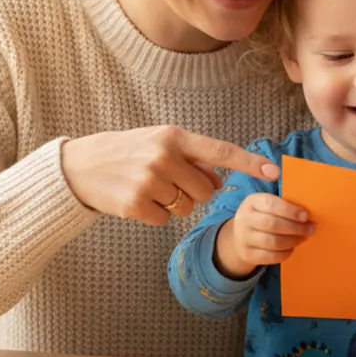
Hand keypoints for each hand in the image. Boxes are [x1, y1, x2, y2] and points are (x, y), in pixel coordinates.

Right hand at [59, 126, 278, 224]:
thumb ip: (192, 157)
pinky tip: (137, 200)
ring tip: (149, 187)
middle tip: (168, 181)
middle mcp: (164, 156)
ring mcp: (150, 181)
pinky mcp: (137, 205)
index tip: (274, 173)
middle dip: (195, 191)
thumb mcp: (160, 144)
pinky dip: (155, 214)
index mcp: (174, 137)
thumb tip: (219, 178)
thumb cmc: (128, 152)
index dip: (249, 163)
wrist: (81, 166)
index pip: (220, 151)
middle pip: (207, 189)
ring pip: (188, 206)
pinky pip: (166, 220)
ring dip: (174, 203)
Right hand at [215, 194, 313, 277]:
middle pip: (272, 224)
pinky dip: (286, 253)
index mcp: (252, 202)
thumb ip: (283, 205)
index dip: (290, 211)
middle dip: (295, 227)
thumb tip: (307, 214)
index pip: (271, 204)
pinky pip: (271, 257)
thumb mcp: (265, 205)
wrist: (240, 235)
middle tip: (310, 229)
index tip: (306, 216)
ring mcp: (244, 238)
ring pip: (273, 242)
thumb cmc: (261, 216)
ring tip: (303, 237)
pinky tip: (292, 247)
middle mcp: (245, 219)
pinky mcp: (248, 254)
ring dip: (293, 241)